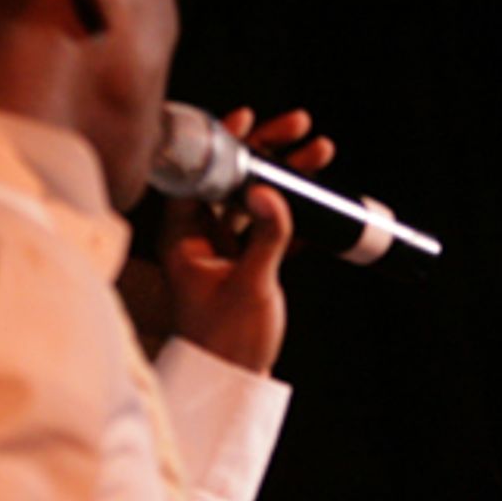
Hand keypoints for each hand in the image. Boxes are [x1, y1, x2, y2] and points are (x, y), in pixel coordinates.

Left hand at [161, 107, 334, 373]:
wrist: (231, 382)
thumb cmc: (227, 341)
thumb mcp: (250, 284)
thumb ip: (264, 237)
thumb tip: (270, 191)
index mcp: (182, 237)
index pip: (197, 173)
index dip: (222, 142)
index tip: (248, 118)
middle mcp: (199, 236)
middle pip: (230, 177)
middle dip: (265, 150)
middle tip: (298, 127)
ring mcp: (223, 249)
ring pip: (254, 197)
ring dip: (286, 175)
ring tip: (319, 152)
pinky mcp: (246, 263)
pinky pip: (269, 224)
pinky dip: (293, 208)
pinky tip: (318, 194)